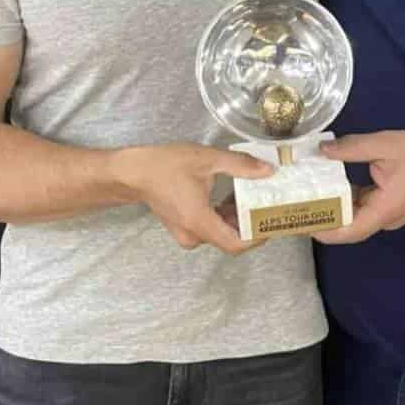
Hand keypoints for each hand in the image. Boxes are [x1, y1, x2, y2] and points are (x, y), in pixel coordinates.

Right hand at [113, 143, 273, 254]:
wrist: (133, 172)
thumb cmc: (165, 165)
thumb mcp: (208, 159)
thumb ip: (240, 165)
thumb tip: (268, 171)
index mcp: (199, 222)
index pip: (236, 244)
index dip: (257, 237)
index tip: (271, 221)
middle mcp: (193, 235)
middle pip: (231, 239)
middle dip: (250, 222)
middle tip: (266, 204)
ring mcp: (186, 234)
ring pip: (221, 234)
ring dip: (237, 218)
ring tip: (250, 196)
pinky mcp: (183, 229)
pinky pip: (210, 229)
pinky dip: (223, 217)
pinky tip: (230, 197)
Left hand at [312, 131, 404, 244]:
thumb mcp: (388, 144)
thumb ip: (354, 147)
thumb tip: (322, 150)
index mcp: (384, 209)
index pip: (352, 230)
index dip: (327, 230)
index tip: (304, 222)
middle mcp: (382, 219)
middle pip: (348, 227)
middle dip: (322, 219)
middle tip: (296, 207)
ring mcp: (383, 215)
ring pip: (353, 219)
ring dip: (331, 209)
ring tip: (305, 197)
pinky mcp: (384, 207)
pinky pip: (360, 209)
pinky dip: (343, 201)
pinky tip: (326, 188)